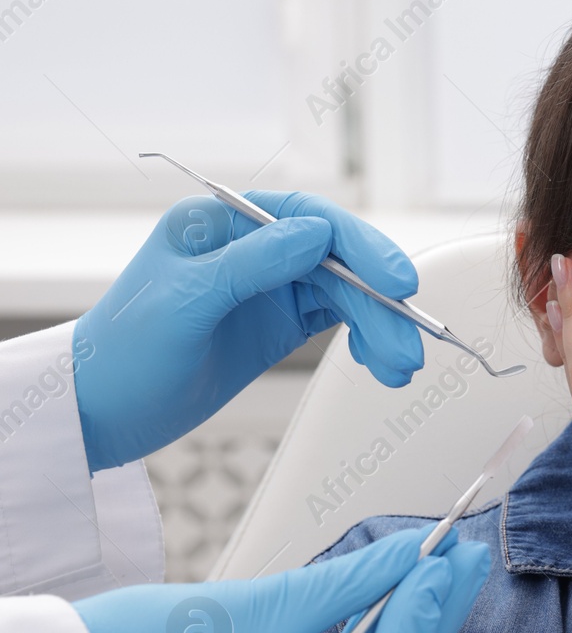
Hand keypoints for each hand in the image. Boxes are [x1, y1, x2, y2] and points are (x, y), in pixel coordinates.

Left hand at [73, 191, 426, 470]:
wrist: (102, 412)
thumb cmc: (122, 354)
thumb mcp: (183, 303)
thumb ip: (250, 265)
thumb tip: (316, 235)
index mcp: (221, 223)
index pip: (310, 219)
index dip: (361, 247)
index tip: (396, 282)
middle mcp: (252, 247)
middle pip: (339, 260)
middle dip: (380, 302)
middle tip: (408, 342)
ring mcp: (270, 285)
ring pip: (347, 294)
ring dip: (380, 327)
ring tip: (398, 367)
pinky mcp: (281, 322)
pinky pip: (340, 321)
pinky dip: (366, 340)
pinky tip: (379, 363)